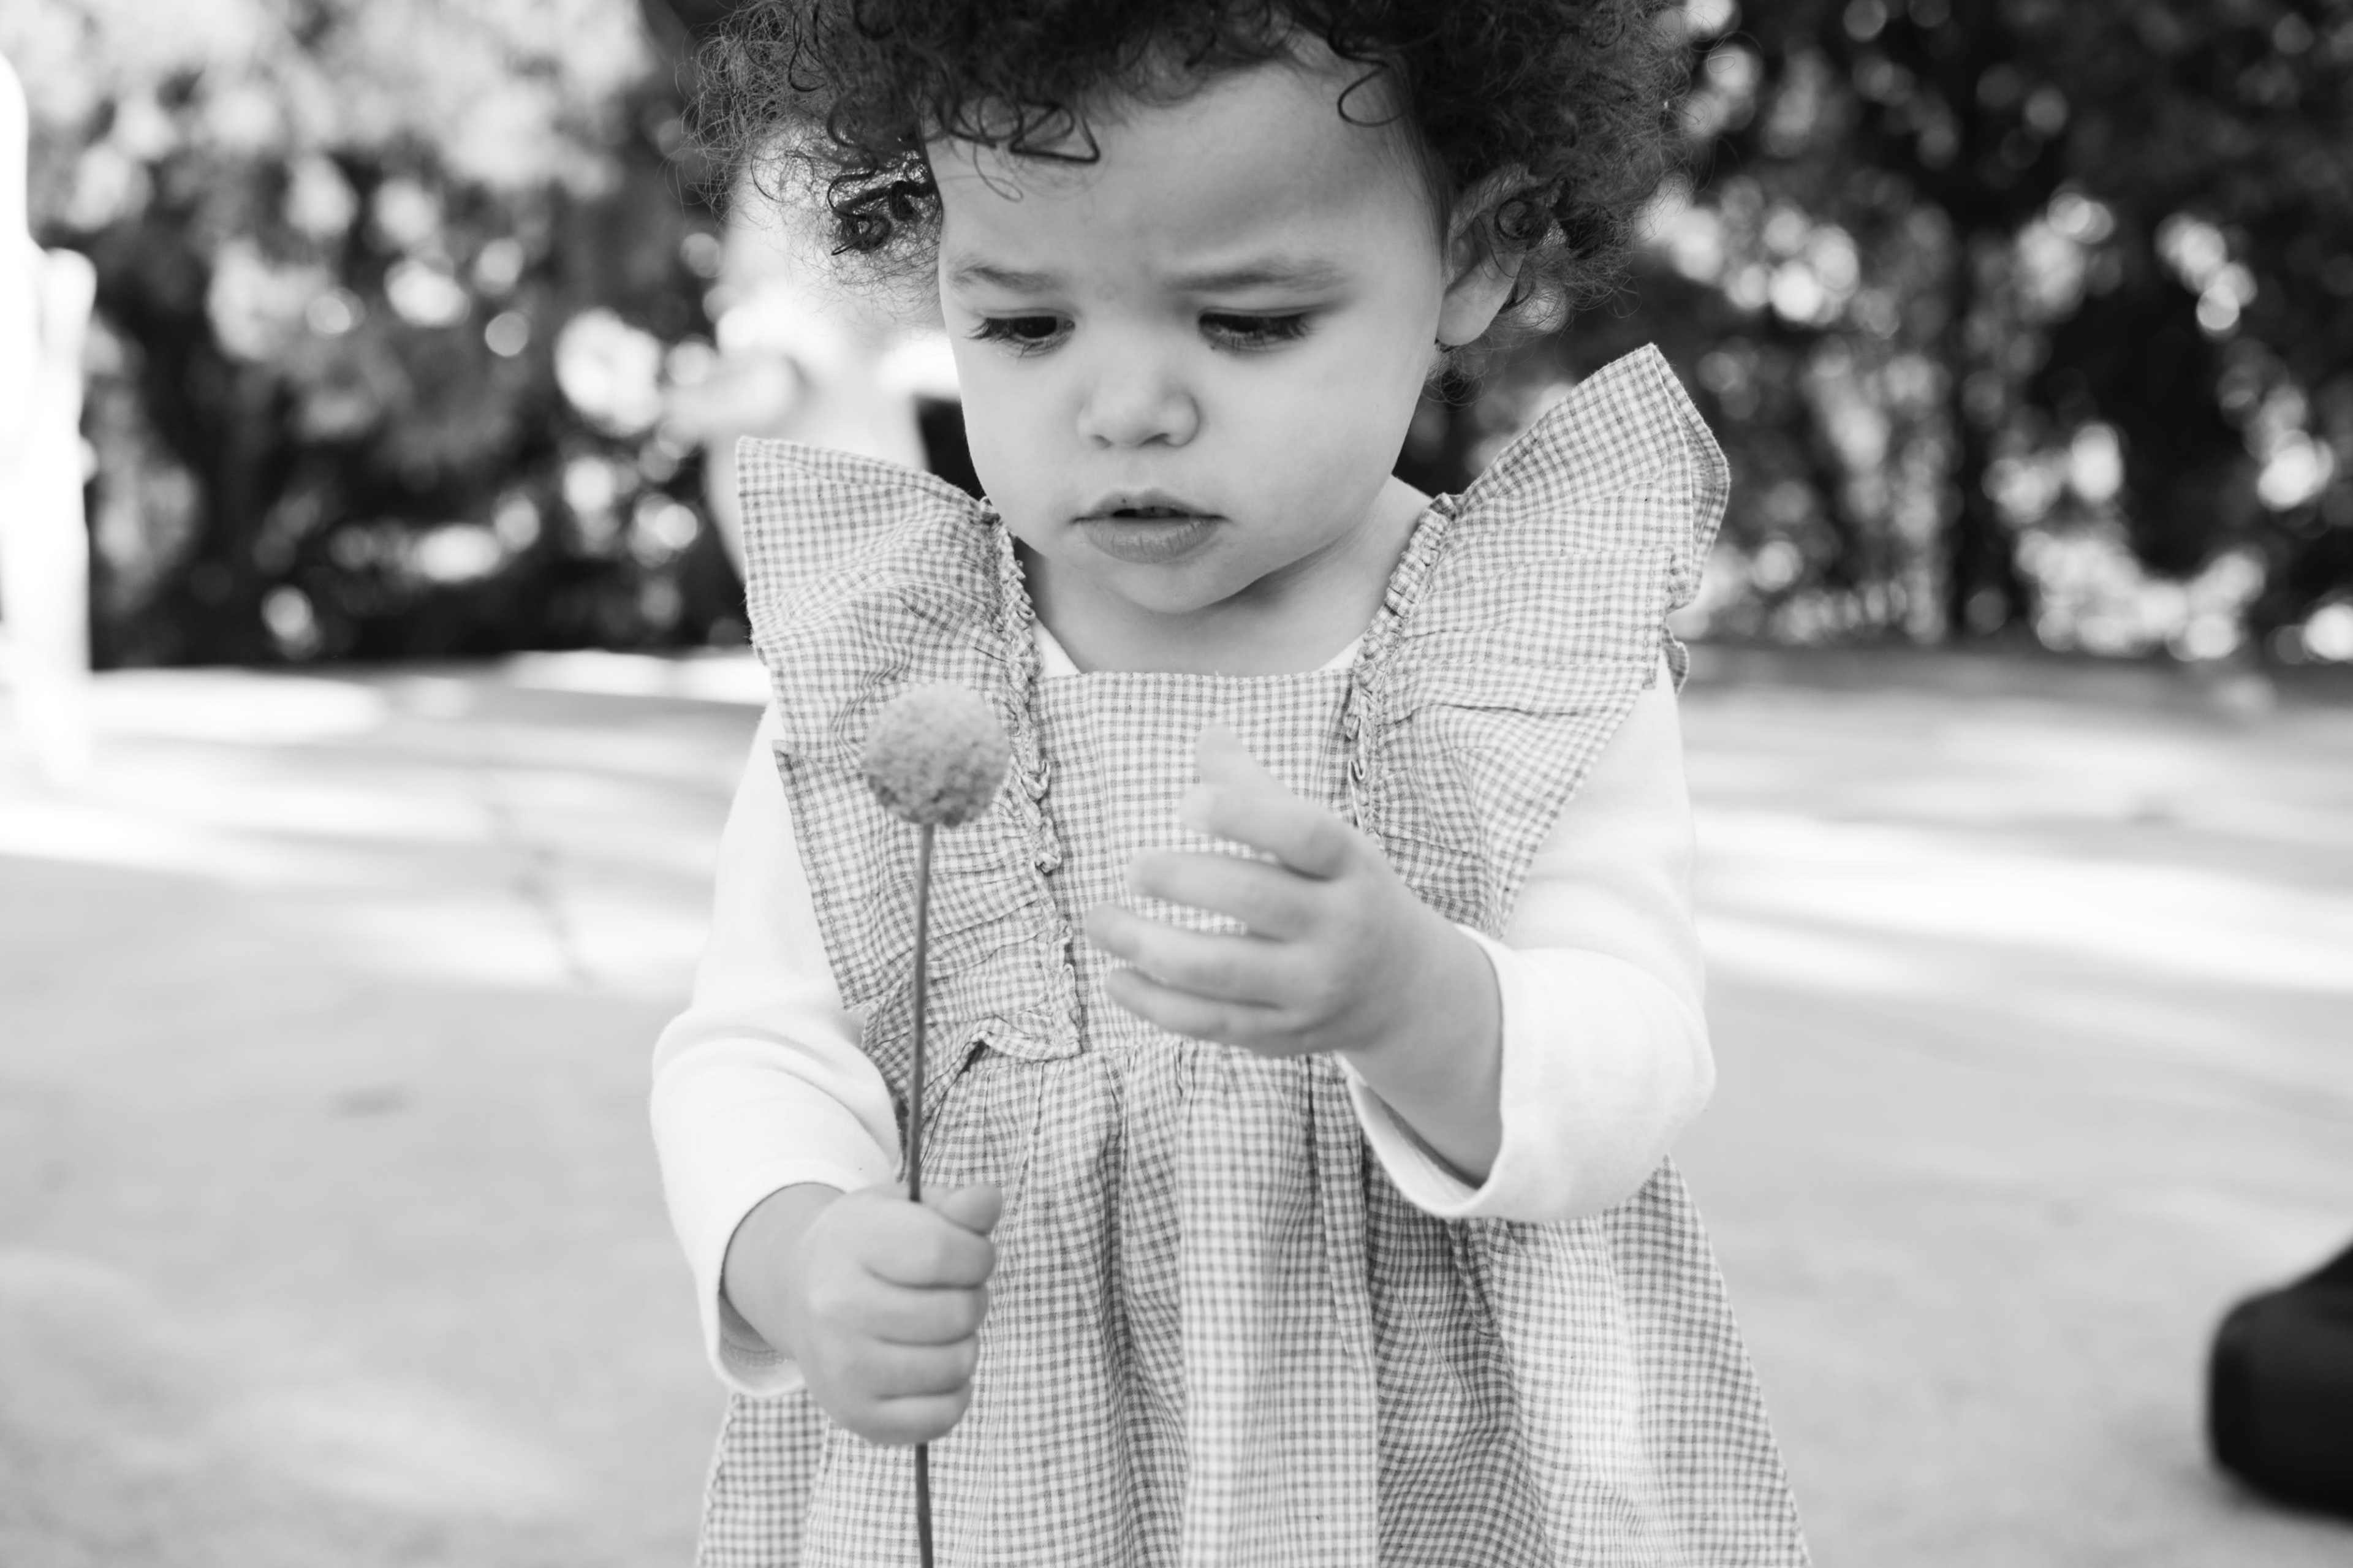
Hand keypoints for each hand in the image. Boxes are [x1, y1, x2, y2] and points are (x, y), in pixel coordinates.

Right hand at [724, 1181, 1001, 1446]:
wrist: (799, 1292)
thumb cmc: (870, 1244)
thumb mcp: (905, 1208)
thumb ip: (956, 1206)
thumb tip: (988, 1200)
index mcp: (850, 1245)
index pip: (944, 1253)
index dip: (978, 1254)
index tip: (970, 1254)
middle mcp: (835, 1310)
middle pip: (956, 1313)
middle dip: (972, 1298)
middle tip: (950, 1293)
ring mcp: (842, 1370)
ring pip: (956, 1366)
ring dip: (964, 1344)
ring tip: (938, 1328)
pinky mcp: (855, 1416)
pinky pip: (943, 1416)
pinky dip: (954, 1391)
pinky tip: (932, 1365)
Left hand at [1082, 723, 1458, 1061]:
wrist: (1402, 987)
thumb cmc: (1342, 889)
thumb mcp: (1326, 839)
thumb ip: (1260, 792)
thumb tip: (1207, 735)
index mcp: (1351, 866)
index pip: (1306, 834)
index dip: (1244, 814)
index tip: (1185, 802)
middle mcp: (1339, 929)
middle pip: (1256, 899)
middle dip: (1182, 880)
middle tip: (1133, 868)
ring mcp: (1311, 988)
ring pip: (1221, 970)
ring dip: (1147, 945)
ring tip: (1098, 921)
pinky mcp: (1282, 1035)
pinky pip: (1209, 1023)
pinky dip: (1154, 1003)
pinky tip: (1115, 977)